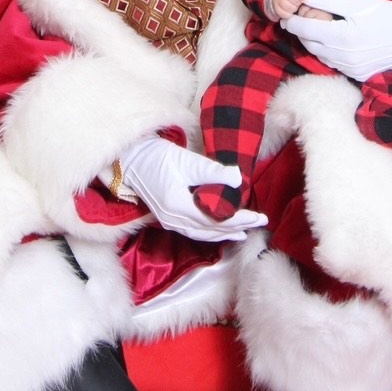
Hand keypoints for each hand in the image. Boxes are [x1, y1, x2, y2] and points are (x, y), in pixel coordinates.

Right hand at [117, 136, 267, 243]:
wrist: (131, 160)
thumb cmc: (157, 156)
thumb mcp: (186, 160)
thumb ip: (212, 171)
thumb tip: (238, 179)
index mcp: (178, 205)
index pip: (216, 219)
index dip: (240, 219)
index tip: (259, 217)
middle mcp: (173, 219)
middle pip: (211, 229)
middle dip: (237, 227)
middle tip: (259, 223)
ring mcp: (168, 221)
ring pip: (201, 234)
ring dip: (223, 234)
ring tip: (243, 234)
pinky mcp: (166, 218)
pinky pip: (192, 231)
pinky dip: (208, 233)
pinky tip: (217, 231)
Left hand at [281, 0, 391, 79]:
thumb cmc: (384, 12)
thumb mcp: (354, 0)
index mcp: (342, 36)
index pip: (304, 28)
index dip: (292, 19)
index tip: (287, 12)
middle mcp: (344, 57)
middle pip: (309, 43)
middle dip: (302, 29)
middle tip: (302, 16)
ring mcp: (351, 69)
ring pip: (319, 54)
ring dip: (314, 41)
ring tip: (319, 26)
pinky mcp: (357, 75)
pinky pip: (333, 63)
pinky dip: (328, 51)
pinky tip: (336, 39)